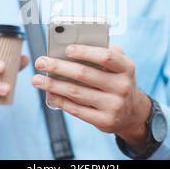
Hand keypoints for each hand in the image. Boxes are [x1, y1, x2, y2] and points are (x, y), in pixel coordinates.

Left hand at [32, 44, 150, 152]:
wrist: (133, 113)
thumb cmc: (116, 80)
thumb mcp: (119, 66)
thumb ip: (103, 53)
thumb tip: (71, 48)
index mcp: (126, 67)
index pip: (105, 56)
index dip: (85, 52)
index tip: (66, 49)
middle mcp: (122, 86)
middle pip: (84, 74)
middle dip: (58, 67)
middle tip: (40, 62)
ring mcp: (114, 106)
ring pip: (76, 93)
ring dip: (53, 85)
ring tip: (36, 79)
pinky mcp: (104, 121)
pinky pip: (77, 110)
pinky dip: (60, 101)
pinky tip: (49, 94)